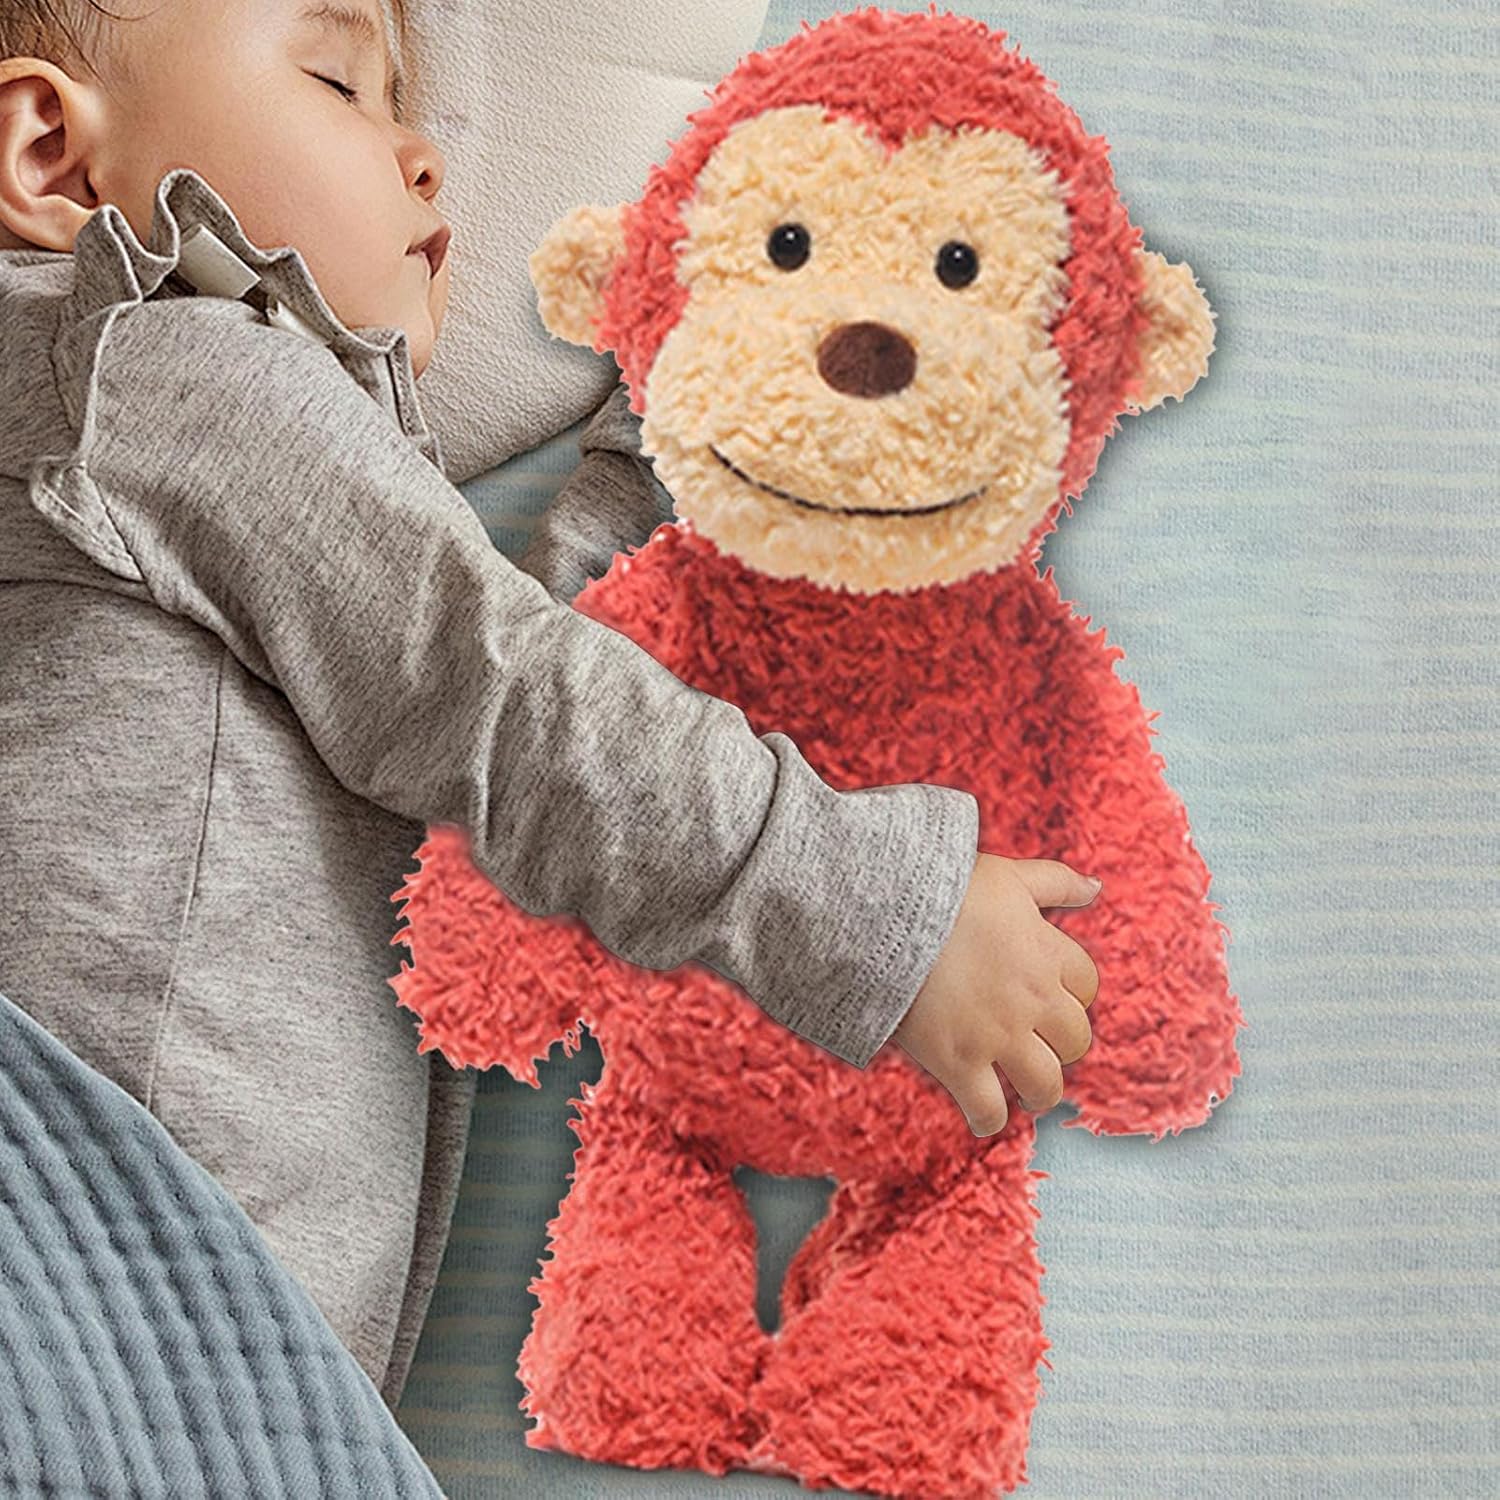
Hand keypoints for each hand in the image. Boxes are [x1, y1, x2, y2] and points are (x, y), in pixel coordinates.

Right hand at [892, 853, 1100, 1135]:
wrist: (884, 915)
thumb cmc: (943, 888)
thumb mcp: (1008, 875)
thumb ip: (1056, 881)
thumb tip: (1096, 887)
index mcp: (1047, 954)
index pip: (1086, 985)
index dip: (1072, 994)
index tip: (1051, 998)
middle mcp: (1033, 1000)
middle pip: (1075, 1040)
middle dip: (1061, 1045)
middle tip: (1037, 1044)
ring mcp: (998, 1036)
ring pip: (1045, 1085)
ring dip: (1039, 1091)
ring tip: (1025, 1091)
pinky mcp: (959, 1062)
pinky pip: (989, 1110)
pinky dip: (988, 1121)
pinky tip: (982, 1118)